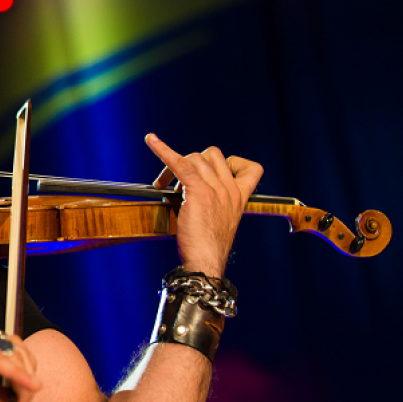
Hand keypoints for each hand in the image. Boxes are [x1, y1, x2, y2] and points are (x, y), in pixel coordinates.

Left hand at [145, 134, 263, 277]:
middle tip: (176, 183)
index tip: (214, 172)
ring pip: (194, 158)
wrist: (206, 261)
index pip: (251, 168)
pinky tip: (151, 140)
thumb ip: (213, 202)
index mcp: (239, 197)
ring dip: (175, 168)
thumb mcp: (218, 221)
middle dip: (192, 163)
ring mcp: (215, 188)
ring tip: (164, 186)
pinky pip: (179, 163)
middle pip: (211, 156)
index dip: (232, 163)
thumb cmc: (207, 247)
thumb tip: (188, 189)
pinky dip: (163, 150)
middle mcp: (230, 189)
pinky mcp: (197, 191)